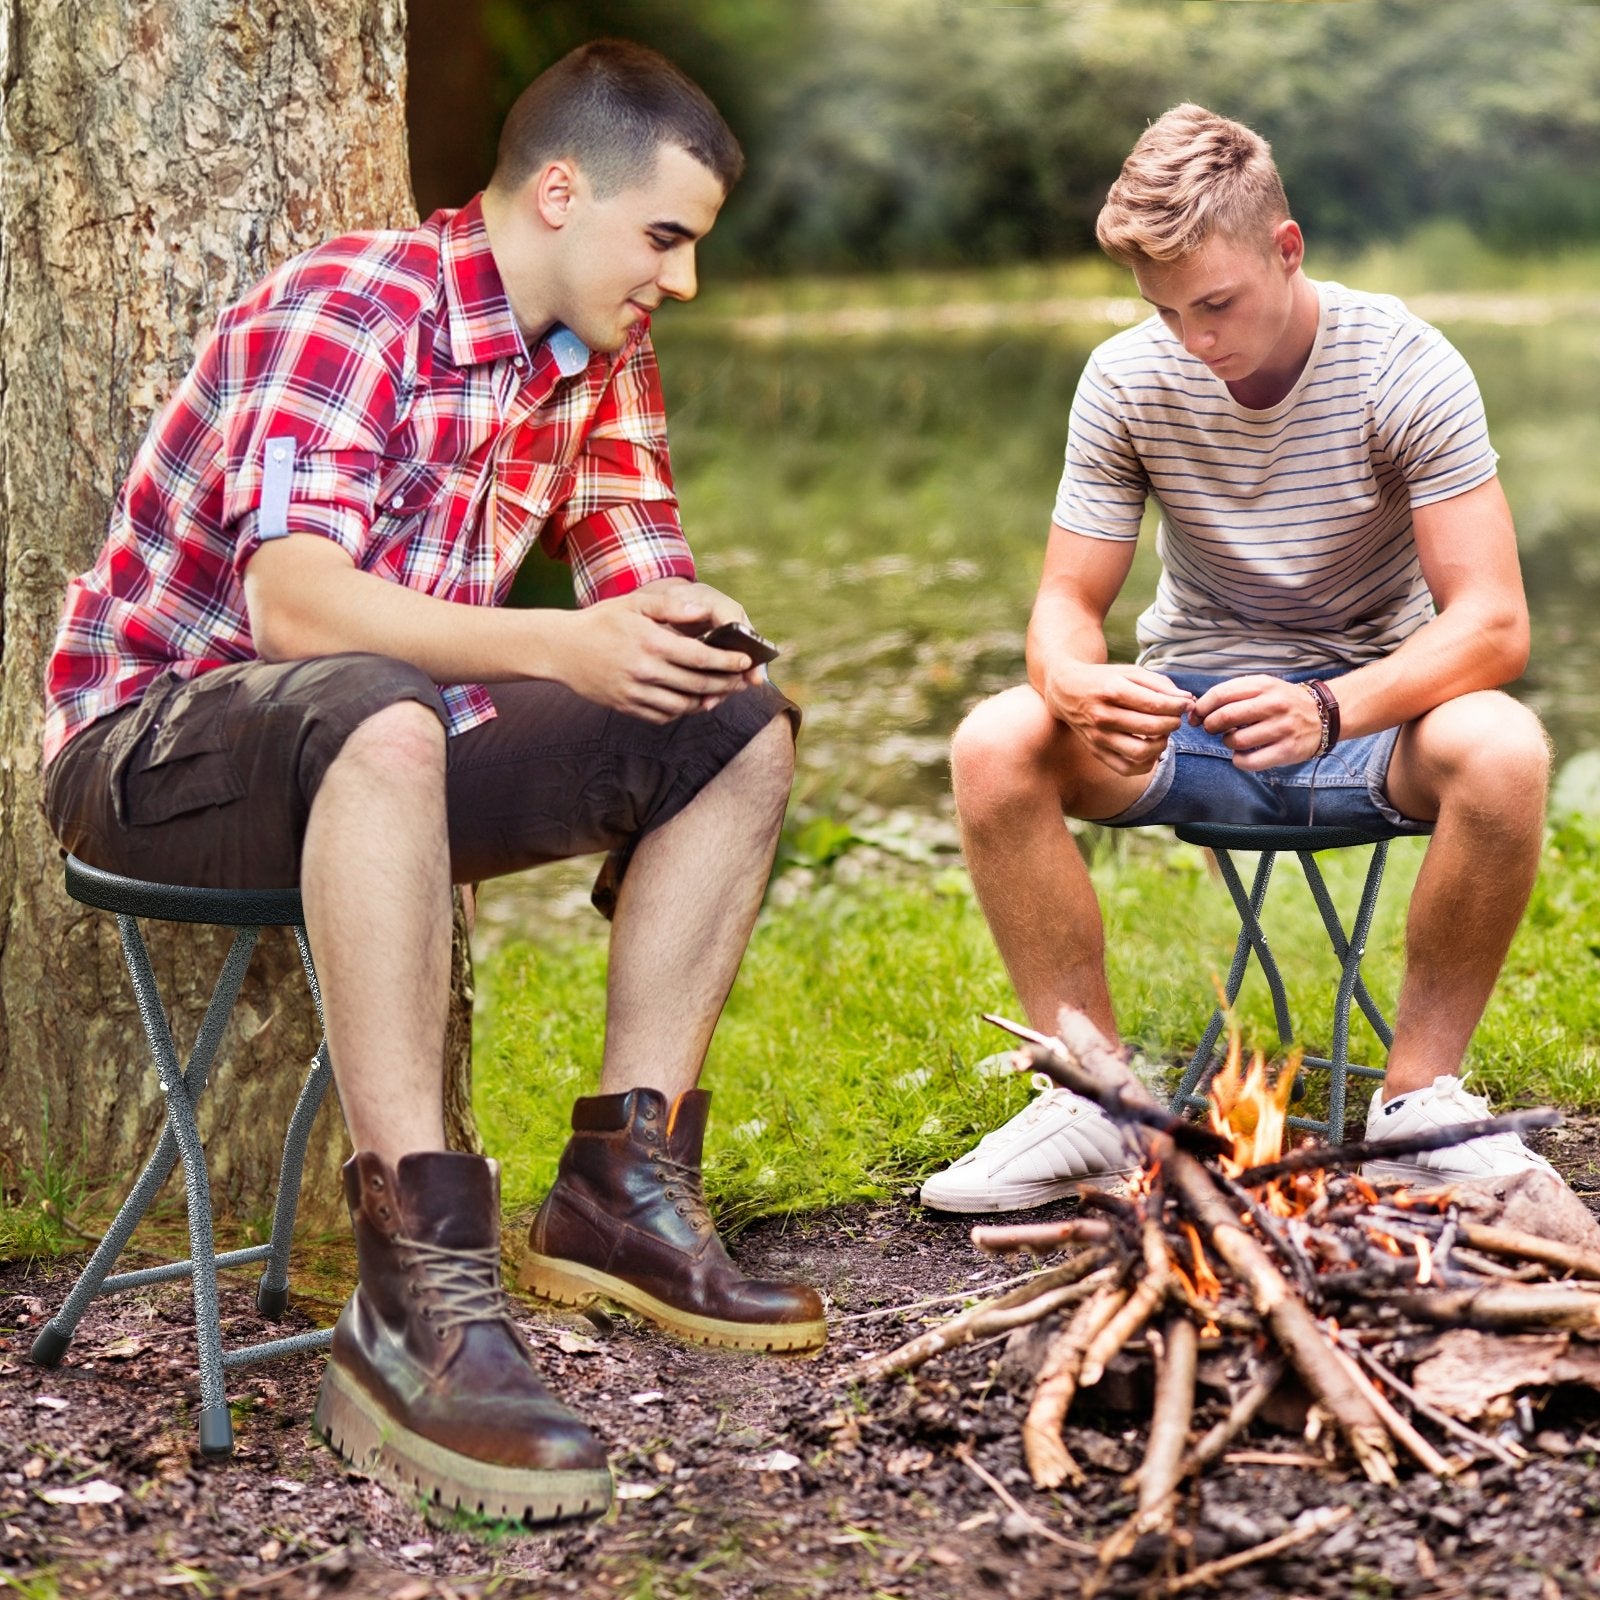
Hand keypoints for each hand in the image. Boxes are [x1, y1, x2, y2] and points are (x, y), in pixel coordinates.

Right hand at [558, 586, 759, 722]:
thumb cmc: (602, 621)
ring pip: (683, 706)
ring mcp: (634, 693)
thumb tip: (703, 612)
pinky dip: (682, 711)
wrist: (561, 649)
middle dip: (725, 684)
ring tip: (720, 693)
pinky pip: (663, 716)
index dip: (727, 661)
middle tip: (741, 681)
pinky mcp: (626, 707)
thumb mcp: (634, 603)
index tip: (745, 662)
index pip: (700, 656)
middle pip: (697, 684)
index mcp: (650, 642)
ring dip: (706, 701)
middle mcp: (644, 670)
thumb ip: (670, 606)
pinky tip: (692, 702)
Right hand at [1046, 662, 1194, 775]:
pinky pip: (1127, 768)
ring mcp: (1098, 736)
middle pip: (1152, 728)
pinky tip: (1150, 749)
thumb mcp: (1130, 672)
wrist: (1065, 690)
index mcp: (1112, 690)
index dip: (1178, 707)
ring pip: (1141, 752)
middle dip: (1173, 723)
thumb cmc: (1103, 679)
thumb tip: (1187, 701)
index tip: (1186, 705)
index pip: (1155, 705)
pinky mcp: (1096, 751)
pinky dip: (1146, 763)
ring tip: (1163, 733)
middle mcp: (1103, 715)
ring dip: (1162, 744)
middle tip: (1175, 717)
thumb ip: (1160, 685)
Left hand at [1193, 675, 1324, 769]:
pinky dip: (1238, 760)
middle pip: (1225, 717)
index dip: (1202, 707)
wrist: (1324, 715)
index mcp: (1263, 685)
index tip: (1196, 715)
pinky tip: (1241, 755)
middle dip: (1210, 725)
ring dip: (1226, 742)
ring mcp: (1282, 728)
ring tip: (1233, 739)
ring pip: (1236, 740)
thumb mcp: (1262, 687)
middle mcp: (1273, 705)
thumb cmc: (1283, 702)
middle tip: (1211, 728)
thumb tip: (1199, 710)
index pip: (1221, 694)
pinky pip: (1250, 762)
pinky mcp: (1287, 750)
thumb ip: (1233, 694)